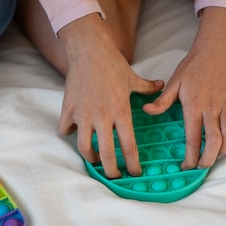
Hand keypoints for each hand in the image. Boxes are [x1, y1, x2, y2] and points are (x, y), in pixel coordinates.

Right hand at [58, 14, 163, 177]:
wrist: (88, 49)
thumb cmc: (112, 63)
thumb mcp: (133, 77)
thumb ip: (147, 88)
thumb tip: (160, 86)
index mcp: (121, 111)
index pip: (129, 146)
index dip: (133, 164)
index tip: (135, 173)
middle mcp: (102, 116)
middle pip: (106, 154)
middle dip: (112, 170)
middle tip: (115, 175)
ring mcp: (83, 113)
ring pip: (84, 147)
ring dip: (90, 157)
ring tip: (95, 159)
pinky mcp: (68, 108)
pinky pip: (65, 129)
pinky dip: (69, 134)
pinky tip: (75, 133)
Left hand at [143, 7, 225, 168]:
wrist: (216, 49)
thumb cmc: (193, 66)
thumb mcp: (174, 83)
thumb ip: (162, 101)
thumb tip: (146, 111)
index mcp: (194, 107)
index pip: (193, 138)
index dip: (190, 156)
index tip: (186, 166)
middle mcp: (212, 109)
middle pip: (214, 142)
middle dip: (209, 159)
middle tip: (202, 167)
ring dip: (223, 149)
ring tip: (215, 156)